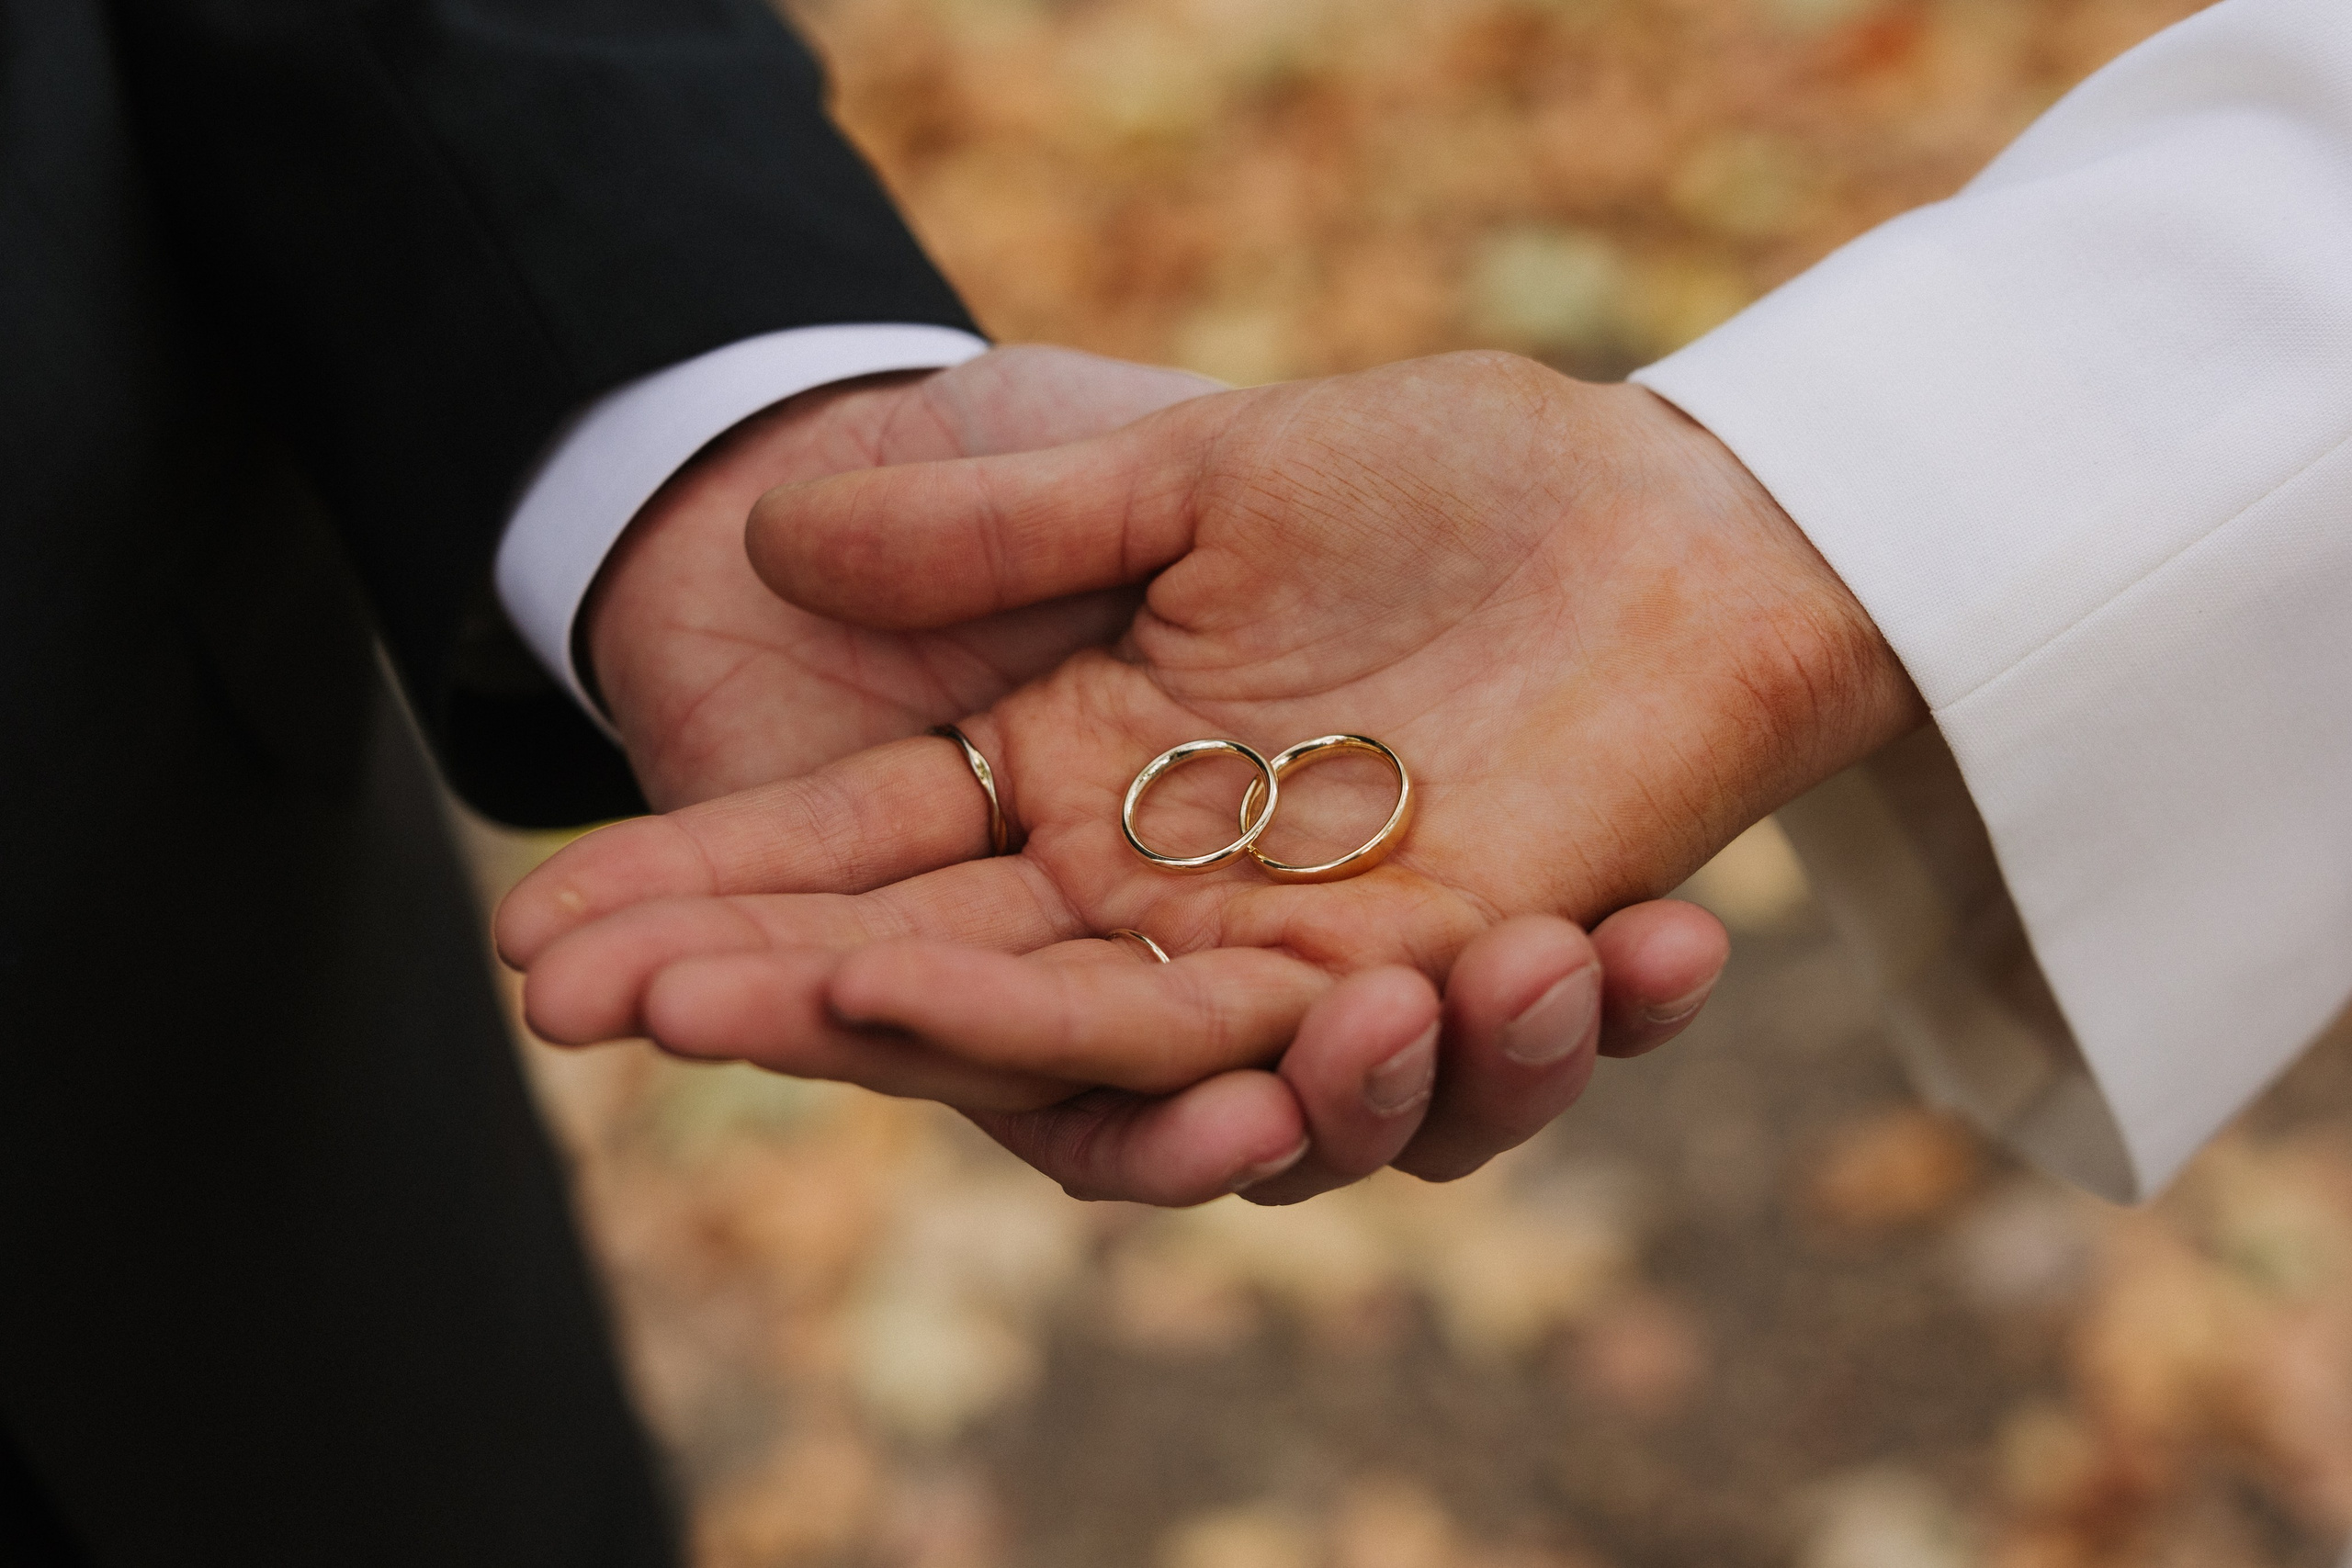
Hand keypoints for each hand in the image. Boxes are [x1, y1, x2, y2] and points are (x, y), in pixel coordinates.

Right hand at [507, 353, 1904, 1199]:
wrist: (1631, 499)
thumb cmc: (1409, 472)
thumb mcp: (1166, 473)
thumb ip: (986, 527)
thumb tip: (771, 535)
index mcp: (1057, 796)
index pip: (852, 887)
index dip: (706, 926)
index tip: (551, 962)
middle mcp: (1152, 911)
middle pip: (967, 1014)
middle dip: (817, 1019)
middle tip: (690, 1014)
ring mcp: (1301, 962)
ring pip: (1188, 1092)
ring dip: (1164, 1098)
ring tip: (1166, 1014)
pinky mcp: (1460, 976)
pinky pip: (1424, 1075)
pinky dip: (1446, 1071)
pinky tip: (1508, 979)